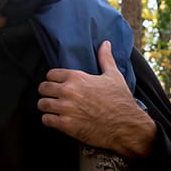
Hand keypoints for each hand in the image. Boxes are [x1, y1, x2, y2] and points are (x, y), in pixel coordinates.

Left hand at [38, 41, 154, 158]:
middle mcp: (68, 91)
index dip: (54, 80)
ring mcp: (66, 108)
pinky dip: (50, 121)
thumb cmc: (121, 101)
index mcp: (76, 77)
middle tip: (54, 97)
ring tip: (54, 109)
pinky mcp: (66, 125)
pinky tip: (57, 120)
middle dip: (47, 92)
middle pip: (43, 88)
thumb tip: (105, 43)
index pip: (50, 74)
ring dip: (47, 107)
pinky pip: (46, 120)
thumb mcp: (113, 76)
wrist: (129, 127)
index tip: (58, 85)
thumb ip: (105, 58)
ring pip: (42, 104)